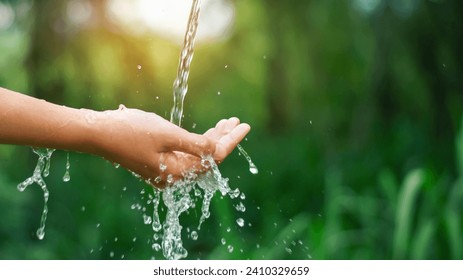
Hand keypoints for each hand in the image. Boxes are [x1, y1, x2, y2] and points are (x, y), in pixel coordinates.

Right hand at [93, 105, 249, 187]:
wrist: (98, 132)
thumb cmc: (131, 131)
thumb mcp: (167, 134)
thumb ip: (195, 144)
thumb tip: (216, 149)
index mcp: (177, 173)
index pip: (213, 159)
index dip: (230, 141)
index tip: (244, 126)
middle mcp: (172, 175)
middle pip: (207, 157)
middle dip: (223, 138)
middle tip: (236, 121)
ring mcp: (165, 168)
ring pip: (197, 154)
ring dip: (211, 137)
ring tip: (226, 122)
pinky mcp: (158, 160)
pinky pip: (185, 152)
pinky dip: (196, 140)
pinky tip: (206, 131)